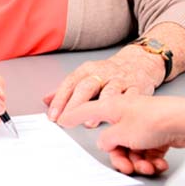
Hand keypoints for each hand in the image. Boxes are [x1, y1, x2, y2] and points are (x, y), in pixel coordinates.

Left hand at [43, 45, 162, 122]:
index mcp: (87, 70)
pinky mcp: (137, 87)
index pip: (70, 84)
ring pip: (109, 91)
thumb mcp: (86, 76)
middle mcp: (102, 73)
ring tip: (89, 123)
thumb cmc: (108, 72)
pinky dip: (123, 108)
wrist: (139, 62)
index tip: (53, 116)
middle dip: (75, 104)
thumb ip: (67, 90)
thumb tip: (46, 100)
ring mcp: (120, 80)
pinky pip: (131, 97)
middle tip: (67, 120)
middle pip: (86, 87)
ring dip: (99, 107)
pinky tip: (117, 120)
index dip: (60, 100)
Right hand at [58, 94, 184, 175]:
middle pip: (115, 140)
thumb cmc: (155, 121)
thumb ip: (108, 140)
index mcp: (113, 107)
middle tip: (128, 167)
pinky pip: (148, 151)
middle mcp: (127, 114)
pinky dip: (153, 160)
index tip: (62, 119)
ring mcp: (143, 124)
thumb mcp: (123, 134)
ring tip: (148, 167)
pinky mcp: (159, 133)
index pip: (88, 110)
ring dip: (139, 162)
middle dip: (121, 158)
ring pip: (132, 148)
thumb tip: (105, 143)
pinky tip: (160, 164)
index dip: (74, 116)